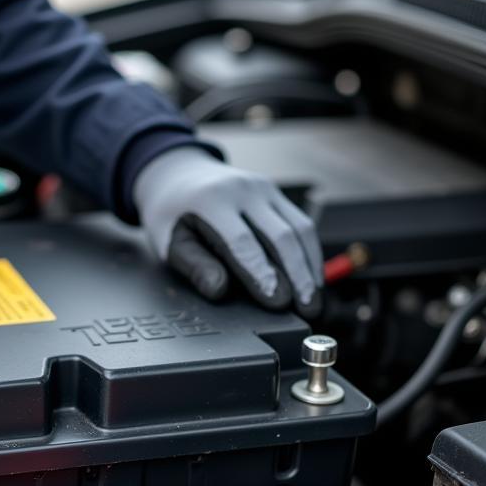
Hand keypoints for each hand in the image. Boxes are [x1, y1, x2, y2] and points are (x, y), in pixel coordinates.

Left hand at [133, 147, 322, 311]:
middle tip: (307, 310)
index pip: (242, 242)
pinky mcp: (276, 194)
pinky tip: (312, 279)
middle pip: (280, 235)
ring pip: (299, 228)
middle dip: (297, 276)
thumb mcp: (170, 242)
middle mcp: (242, 190)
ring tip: (315, 301)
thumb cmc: (171, 213)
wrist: (179, 174)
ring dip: (310, 267)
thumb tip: (220, 291)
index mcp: (211, 201)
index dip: (262, 274)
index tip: (277, 302)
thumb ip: (195, 266)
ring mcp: (263, 188)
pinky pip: (301, 223)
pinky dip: (309, 253)